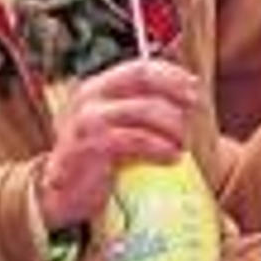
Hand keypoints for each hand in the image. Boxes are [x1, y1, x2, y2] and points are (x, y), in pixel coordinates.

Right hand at [35, 58, 199, 231]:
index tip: (195, 86)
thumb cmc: (98, 157)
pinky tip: (172, 157)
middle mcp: (90, 96)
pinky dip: (159, 147)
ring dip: (172, 125)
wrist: (65, 192)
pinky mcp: (90, 146)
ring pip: (143, 109)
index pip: (139, 67)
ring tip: (182, 143)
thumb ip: (141, 108)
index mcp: (98, 86)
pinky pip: (134, 139)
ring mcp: (87, 119)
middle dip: (175, 90)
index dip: (170, 74)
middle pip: (141, 77)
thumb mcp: (117, 126)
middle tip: (195, 109)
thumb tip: (188, 93)